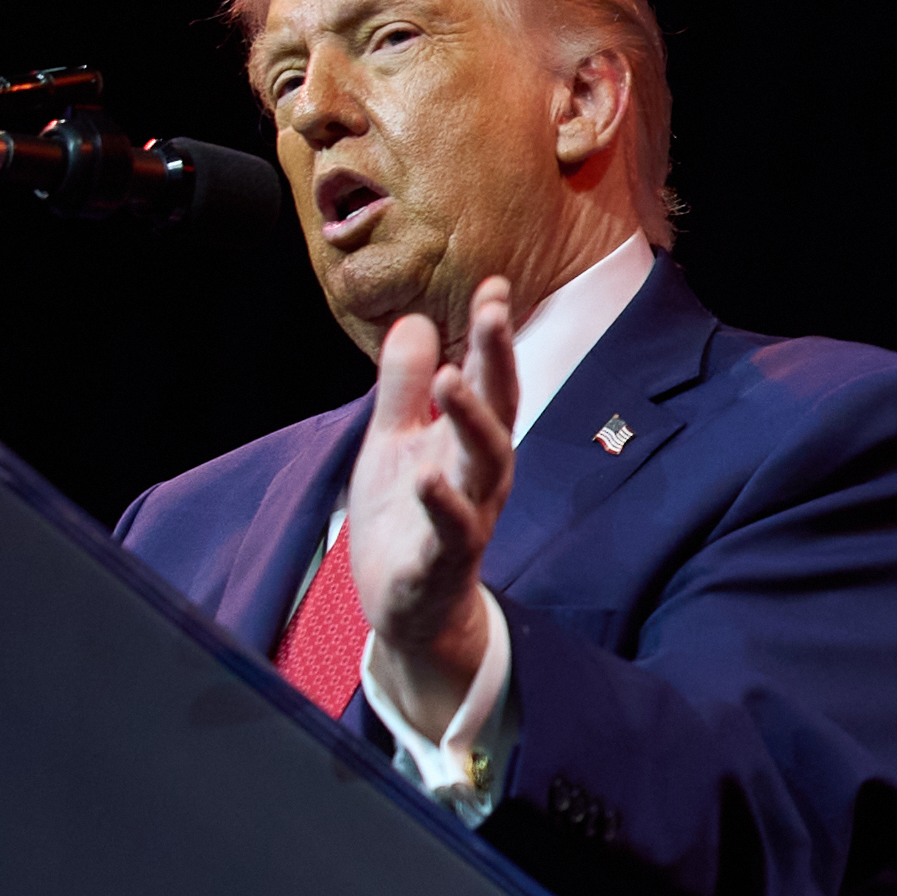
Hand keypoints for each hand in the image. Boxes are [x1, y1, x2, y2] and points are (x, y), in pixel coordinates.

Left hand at [347, 274, 518, 740]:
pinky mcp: (443, 561)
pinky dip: (442, 503)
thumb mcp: (394, 442)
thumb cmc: (405, 520)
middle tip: (491, 312)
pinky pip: (452, 531)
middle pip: (502, 411)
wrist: (407, 609)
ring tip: (449, 378)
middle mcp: (483, 476)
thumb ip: (401, 387)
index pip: (491, 379)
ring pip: (485, 465)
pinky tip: (425, 474)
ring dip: (472, 419)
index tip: (495, 286)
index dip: (495, 336)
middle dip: (498, 360)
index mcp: (471, 443)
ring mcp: (469, 518)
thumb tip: (414, 320)